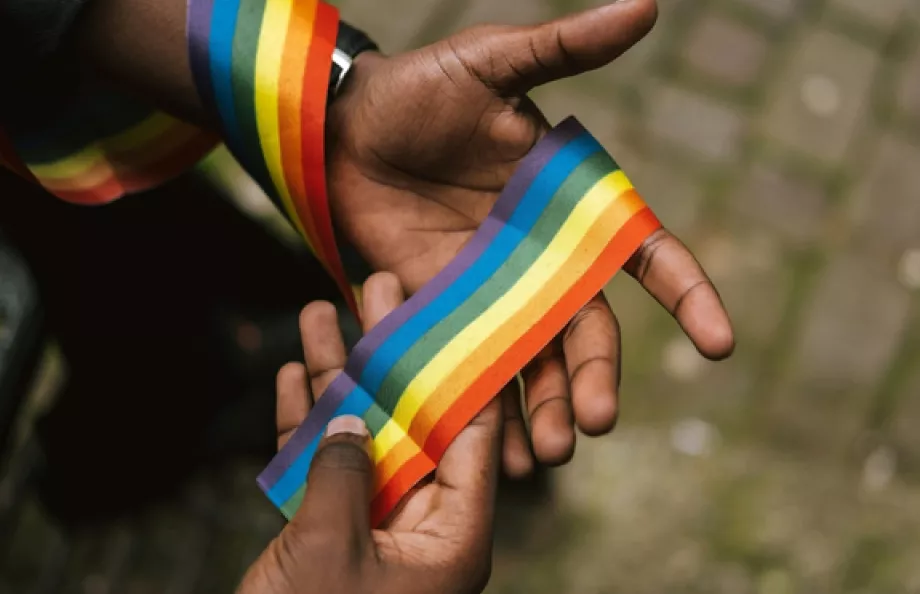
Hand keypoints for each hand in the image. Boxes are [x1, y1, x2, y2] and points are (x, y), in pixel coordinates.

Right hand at [238, 273, 500, 593]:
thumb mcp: (335, 551)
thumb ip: (348, 477)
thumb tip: (352, 424)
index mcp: (452, 534)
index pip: (472, 435)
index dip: (462, 369)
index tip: (456, 311)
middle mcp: (421, 523)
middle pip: (412, 419)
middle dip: (391, 353)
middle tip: (380, 285)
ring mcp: (373, 524)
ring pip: (359, 434)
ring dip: (338, 376)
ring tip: (321, 308)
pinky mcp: (329, 532)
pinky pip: (321, 467)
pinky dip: (305, 423)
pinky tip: (295, 372)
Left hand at [326, 0, 733, 476]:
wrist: (342, 128)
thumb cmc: (421, 89)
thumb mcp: (492, 63)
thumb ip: (563, 48)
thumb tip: (646, 4)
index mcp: (571, 209)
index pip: (646, 255)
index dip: (689, 296)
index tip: (720, 341)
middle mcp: (542, 263)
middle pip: (587, 332)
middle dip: (594, 378)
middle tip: (591, 424)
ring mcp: (492, 296)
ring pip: (532, 365)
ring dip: (542, 411)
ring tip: (543, 456)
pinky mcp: (441, 315)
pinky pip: (468, 369)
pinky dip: (479, 410)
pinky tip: (482, 450)